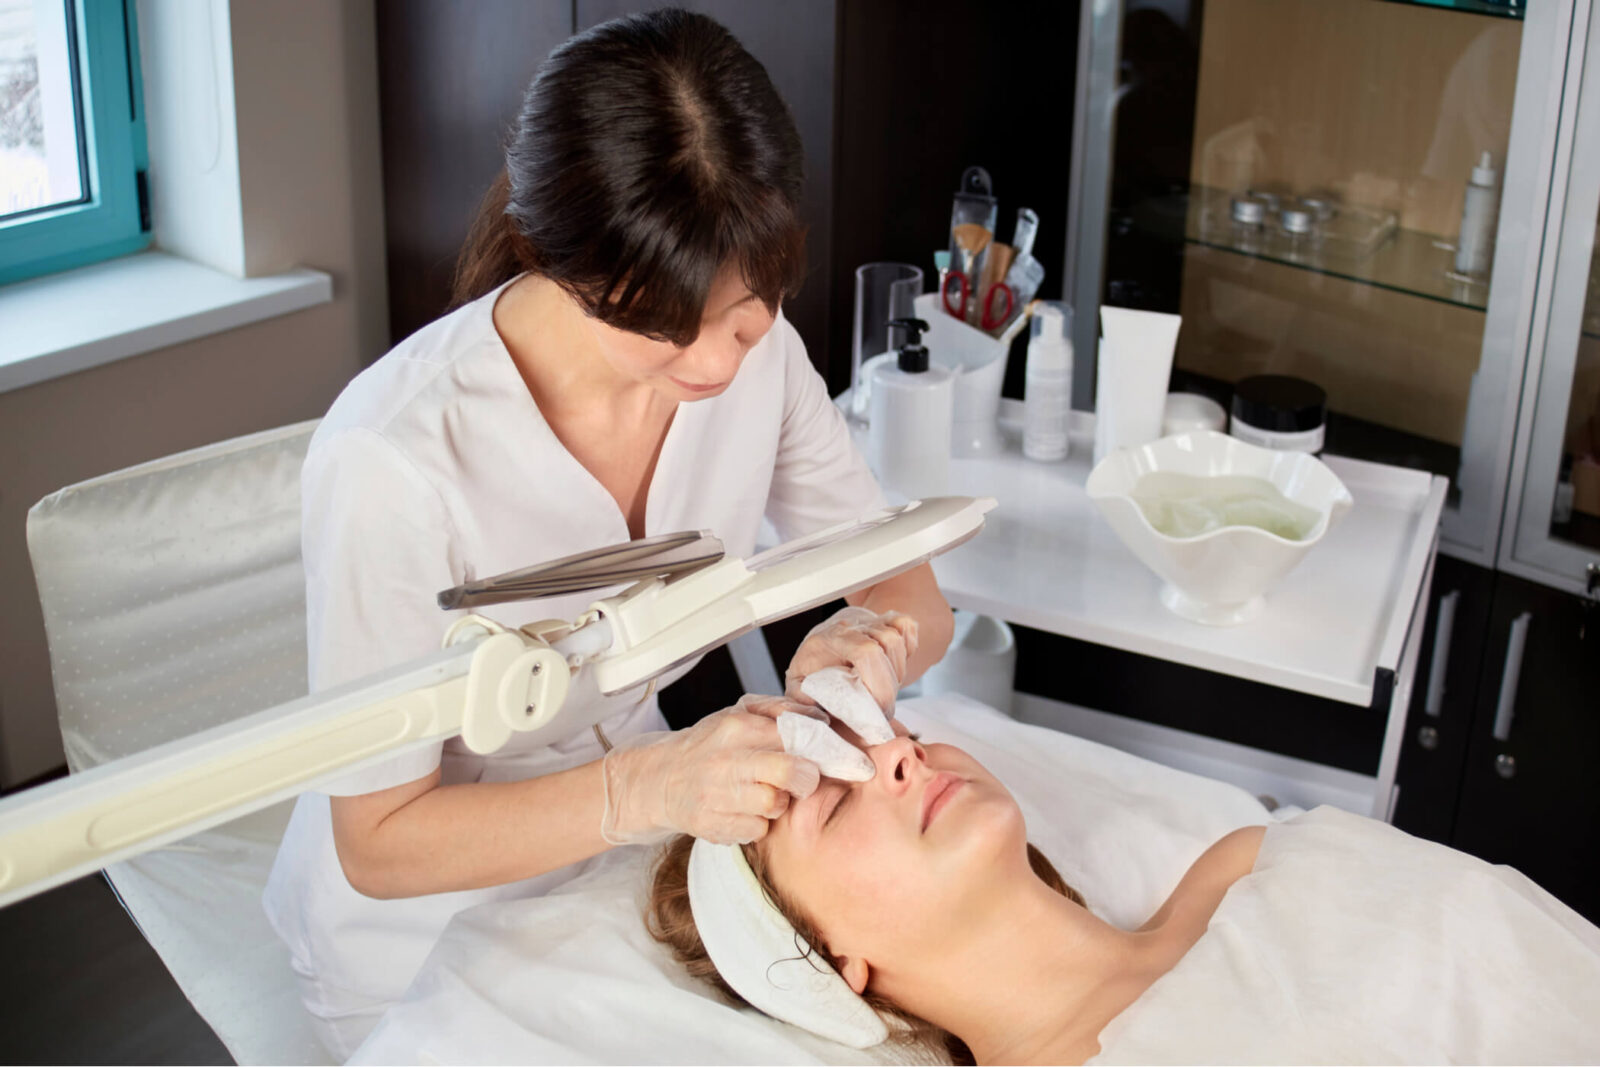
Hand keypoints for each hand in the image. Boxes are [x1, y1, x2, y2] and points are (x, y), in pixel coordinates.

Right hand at [599, 695, 821, 845]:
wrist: (661, 779)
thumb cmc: (710, 746)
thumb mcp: (738, 714)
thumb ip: (779, 709)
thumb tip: (818, 718)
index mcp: (736, 726)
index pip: (794, 735)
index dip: (815, 747)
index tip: (819, 754)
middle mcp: (725, 760)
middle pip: (789, 773)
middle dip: (804, 778)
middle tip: (800, 779)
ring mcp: (716, 795)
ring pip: (775, 805)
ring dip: (778, 803)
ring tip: (765, 793)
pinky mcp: (712, 825)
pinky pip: (757, 830)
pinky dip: (758, 824)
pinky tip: (745, 811)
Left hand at [785, 606, 919, 715]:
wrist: (821, 645)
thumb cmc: (811, 671)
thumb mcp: (798, 689)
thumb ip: (804, 706)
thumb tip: (821, 720)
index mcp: (829, 639)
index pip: (865, 651)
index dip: (878, 683)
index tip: (876, 709)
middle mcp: (852, 625)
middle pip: (888, 645)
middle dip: (889, 686)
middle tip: (879, 709)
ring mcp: (872, 620)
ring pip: (898, 641)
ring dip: (896, 672)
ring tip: (880, 688)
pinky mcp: (887, 620)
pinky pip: (908, 629)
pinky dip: (908, 649)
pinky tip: (891, 667)